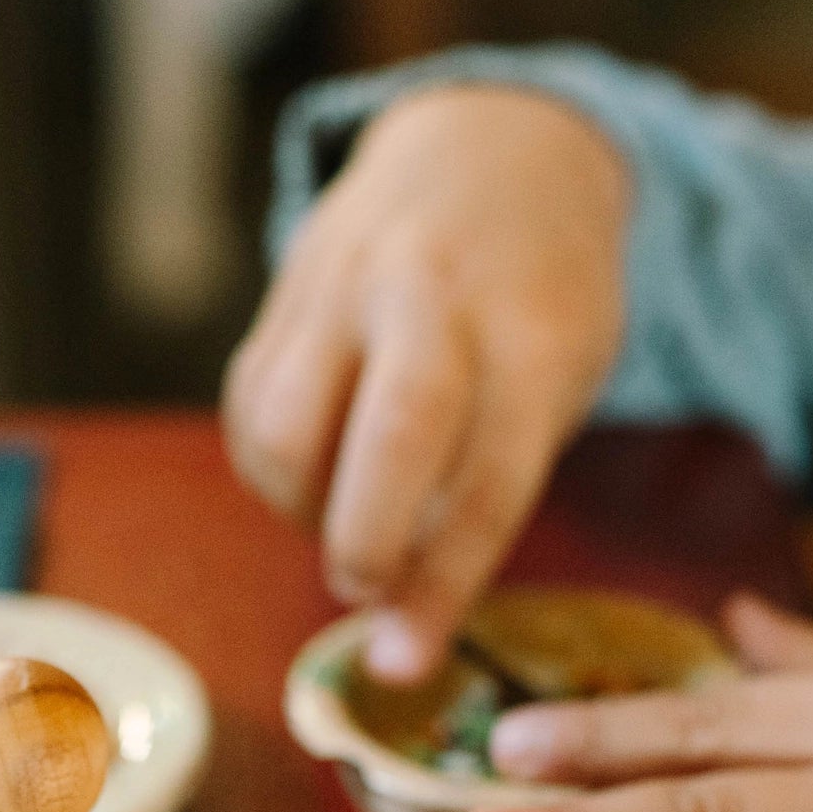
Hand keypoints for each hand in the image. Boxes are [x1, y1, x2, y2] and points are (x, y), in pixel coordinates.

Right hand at [222, 84, 629, 683]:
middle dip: (365, 541)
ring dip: (301, 506)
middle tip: (364, 585)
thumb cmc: (541, 300)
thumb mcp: (564, 375)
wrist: (494, 146)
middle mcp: (438, 298)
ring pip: (286, 424)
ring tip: (340, 517)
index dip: (442, 586)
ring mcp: (351, 282)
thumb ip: (495, 477)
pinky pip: (248, 403)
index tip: (403, 665)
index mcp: (533, 334)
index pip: (489, 481)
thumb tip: (407, 611)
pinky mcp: (286, 287)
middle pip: (390, 436)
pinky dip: (268, 466)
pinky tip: (313, 471)